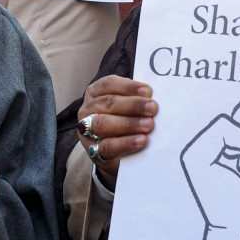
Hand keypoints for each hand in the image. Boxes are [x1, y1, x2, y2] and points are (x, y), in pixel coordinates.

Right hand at [76, 75, 156, 190]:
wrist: (117, 155)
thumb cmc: (123, 122)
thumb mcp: (126, 108)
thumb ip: (136, 99)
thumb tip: (153, 97)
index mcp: (95, 93)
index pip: (109, 84)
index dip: (128, 87)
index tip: (147, 91)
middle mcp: (87, 109)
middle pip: (108, 103)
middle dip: (133, 105)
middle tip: (152, 108)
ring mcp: (87, 130)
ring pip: (104, 123)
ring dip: (129, 123)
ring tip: (148, 125)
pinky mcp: (92, 150)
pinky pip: (107, 146)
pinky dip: (125, 143)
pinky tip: (141, 140)